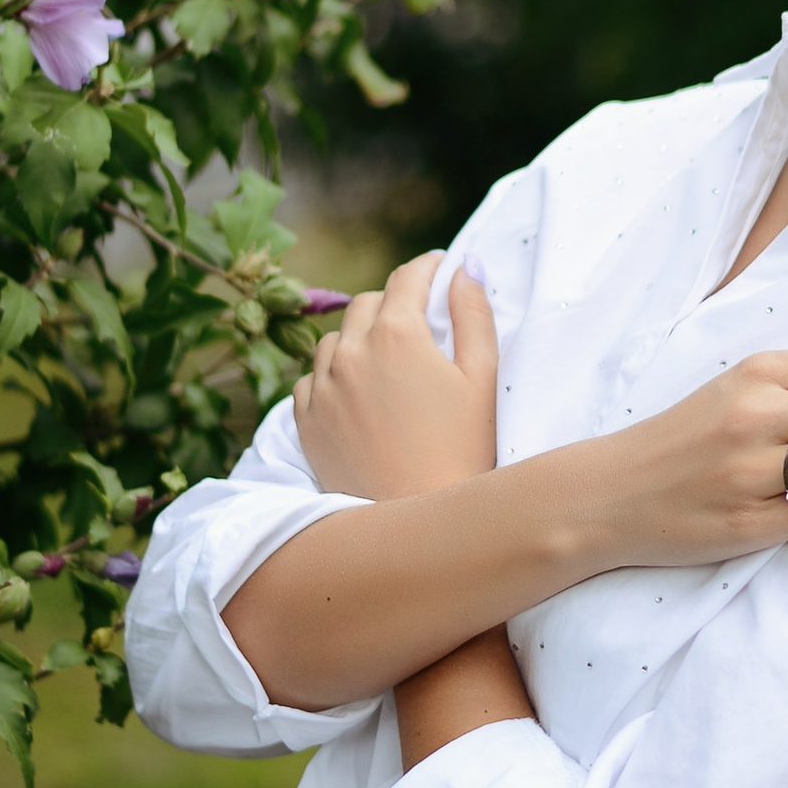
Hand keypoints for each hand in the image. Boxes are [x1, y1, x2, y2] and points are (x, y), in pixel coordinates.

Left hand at [292, 254, 498, 501]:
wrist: (419, 521)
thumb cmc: (463, 450)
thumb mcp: (482, 378)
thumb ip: (474, 313)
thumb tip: (465, 266)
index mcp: (397, 333)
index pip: (408, 277)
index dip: (428, 267)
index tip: (440, 268)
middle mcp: (350, 351)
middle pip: (368, 302)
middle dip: (394, 303)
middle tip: (420, 322)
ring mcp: (321, 386)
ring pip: (335, 339)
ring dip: (359, 339)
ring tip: (386, 362)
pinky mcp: (306, 420)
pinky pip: (312, 379)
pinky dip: (333, 376)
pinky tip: (358, 394)